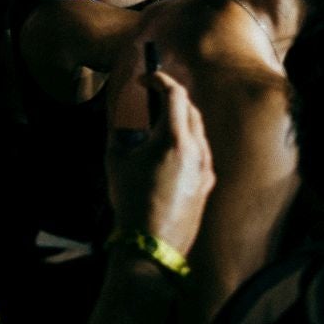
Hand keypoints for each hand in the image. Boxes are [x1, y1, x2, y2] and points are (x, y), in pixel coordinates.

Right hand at [106, 69, 213, 259]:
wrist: (151, 243)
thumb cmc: (131, 200)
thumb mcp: (116, 160)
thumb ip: (120, 132)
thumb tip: (121, 115)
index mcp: (173, 140)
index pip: (175, 94)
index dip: (159, 79)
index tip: (144, 79)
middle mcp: (196, 150)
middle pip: (190, 109)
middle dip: (171, 96)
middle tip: (150, 94)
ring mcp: (205, 168)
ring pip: (198, 130)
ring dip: (179, 118)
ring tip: (156, 122)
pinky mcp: (207, 184)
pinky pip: (200, 151)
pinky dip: (185, 140)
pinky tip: (168, 150)